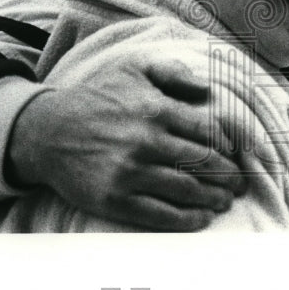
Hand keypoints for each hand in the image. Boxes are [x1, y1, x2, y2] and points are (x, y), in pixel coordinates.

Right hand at [7, 55, 245, 230]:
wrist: (48, 131)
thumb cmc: (98, 97)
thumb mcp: (134, 69)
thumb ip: (173, 74)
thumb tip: (207, 88)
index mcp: (156, 109)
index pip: (208, 131)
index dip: (229, 147)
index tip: (238, 156)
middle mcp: (146, 141)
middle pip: (203, 163)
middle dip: (229, 176)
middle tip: (240, 183)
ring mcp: (130, 173)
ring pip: (187, 190)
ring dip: (213, 198)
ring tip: (225, 201)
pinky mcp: (115, 199)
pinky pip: (160, 214)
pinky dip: (186, 220)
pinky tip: (201, 219)